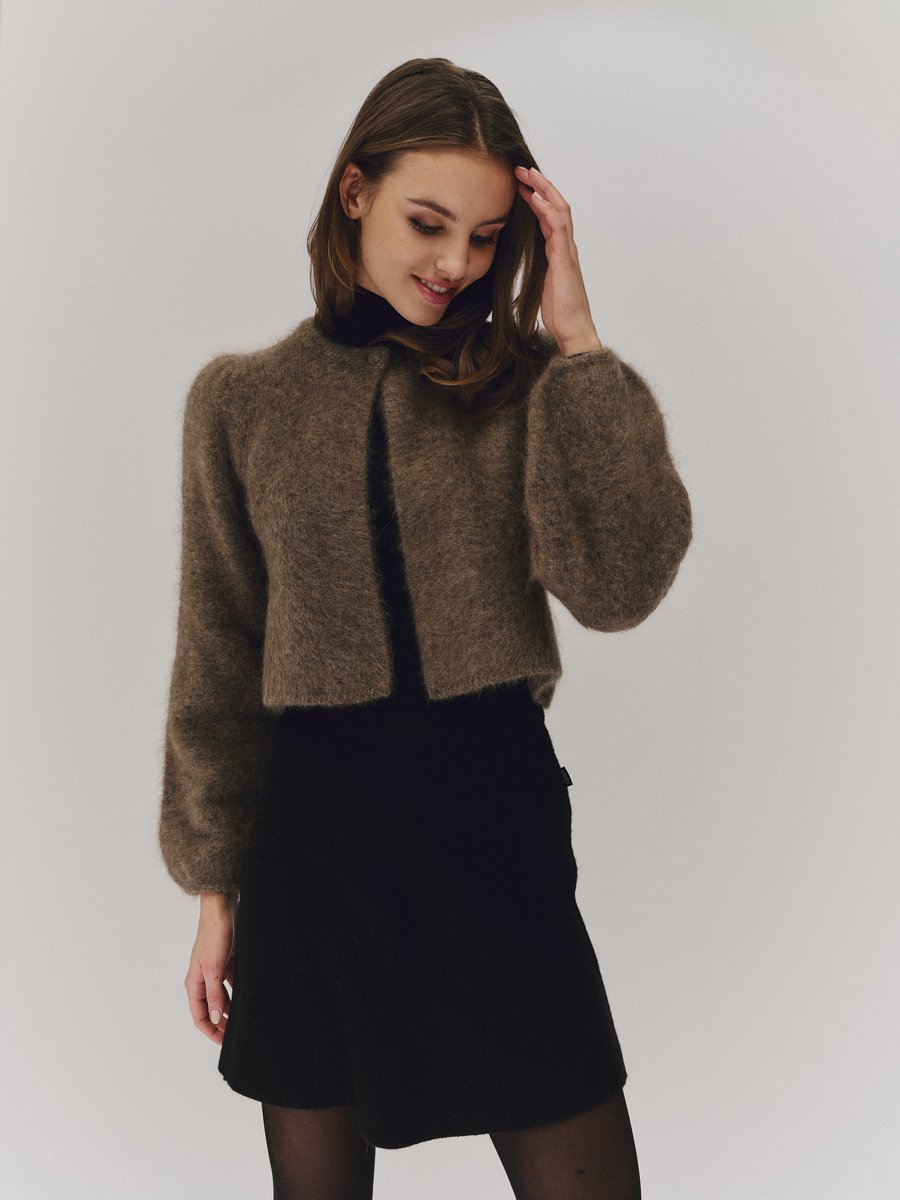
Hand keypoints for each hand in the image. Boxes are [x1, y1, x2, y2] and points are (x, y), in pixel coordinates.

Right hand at [185, 897, 236, 1045]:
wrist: (222, 909)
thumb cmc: (214, 935)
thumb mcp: (214, 969)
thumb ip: (214, 995)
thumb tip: (214, 1019)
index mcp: (194, 983)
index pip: (199, 1016)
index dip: (210, 1031)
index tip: (224, 1042)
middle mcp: (202, 979)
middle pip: (211, 1009)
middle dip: (221, 1023)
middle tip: (235, 1035)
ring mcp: (215, 971)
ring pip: (222, 998)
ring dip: (229, 1010)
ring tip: (243, 1020)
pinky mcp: (226, 963)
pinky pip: (231, 984)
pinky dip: (237, 993)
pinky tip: (247, 999)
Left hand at [514, 165, 602, 355]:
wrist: (573, 329)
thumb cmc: (559, 312)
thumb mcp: (540, 285)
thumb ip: (536, 270)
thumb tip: (522, 267)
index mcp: (558, 251)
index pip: (548, 216)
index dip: (535, 198)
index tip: (519, 186)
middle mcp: (565, 246)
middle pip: (556, 205)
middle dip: (540, 185)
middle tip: (520, 169)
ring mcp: (567, 250)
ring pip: (560, 209)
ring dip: (544, 189)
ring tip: (527, 174)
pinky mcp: (566, 258)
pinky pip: (558, 226)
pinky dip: (547, 208)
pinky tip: (536, 196)